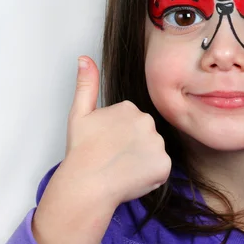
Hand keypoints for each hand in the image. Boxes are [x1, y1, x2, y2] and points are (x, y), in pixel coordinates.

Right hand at [32, 56, 171, 243]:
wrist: (86, 184)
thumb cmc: (81, 151)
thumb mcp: (79, 113)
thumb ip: (86, 84)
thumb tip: (85, 58)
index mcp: (130, 108)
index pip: (132, 122)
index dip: (119, 136)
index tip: (107, 144)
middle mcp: (148, 121)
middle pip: (145, 135)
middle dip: (133, 146)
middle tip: (113, 157)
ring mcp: (157, 143)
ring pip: (153, 152)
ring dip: (142, 161)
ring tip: (121, 169)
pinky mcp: (164, 164)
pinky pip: (160, 169)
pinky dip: (150, 175)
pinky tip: (132, 177)